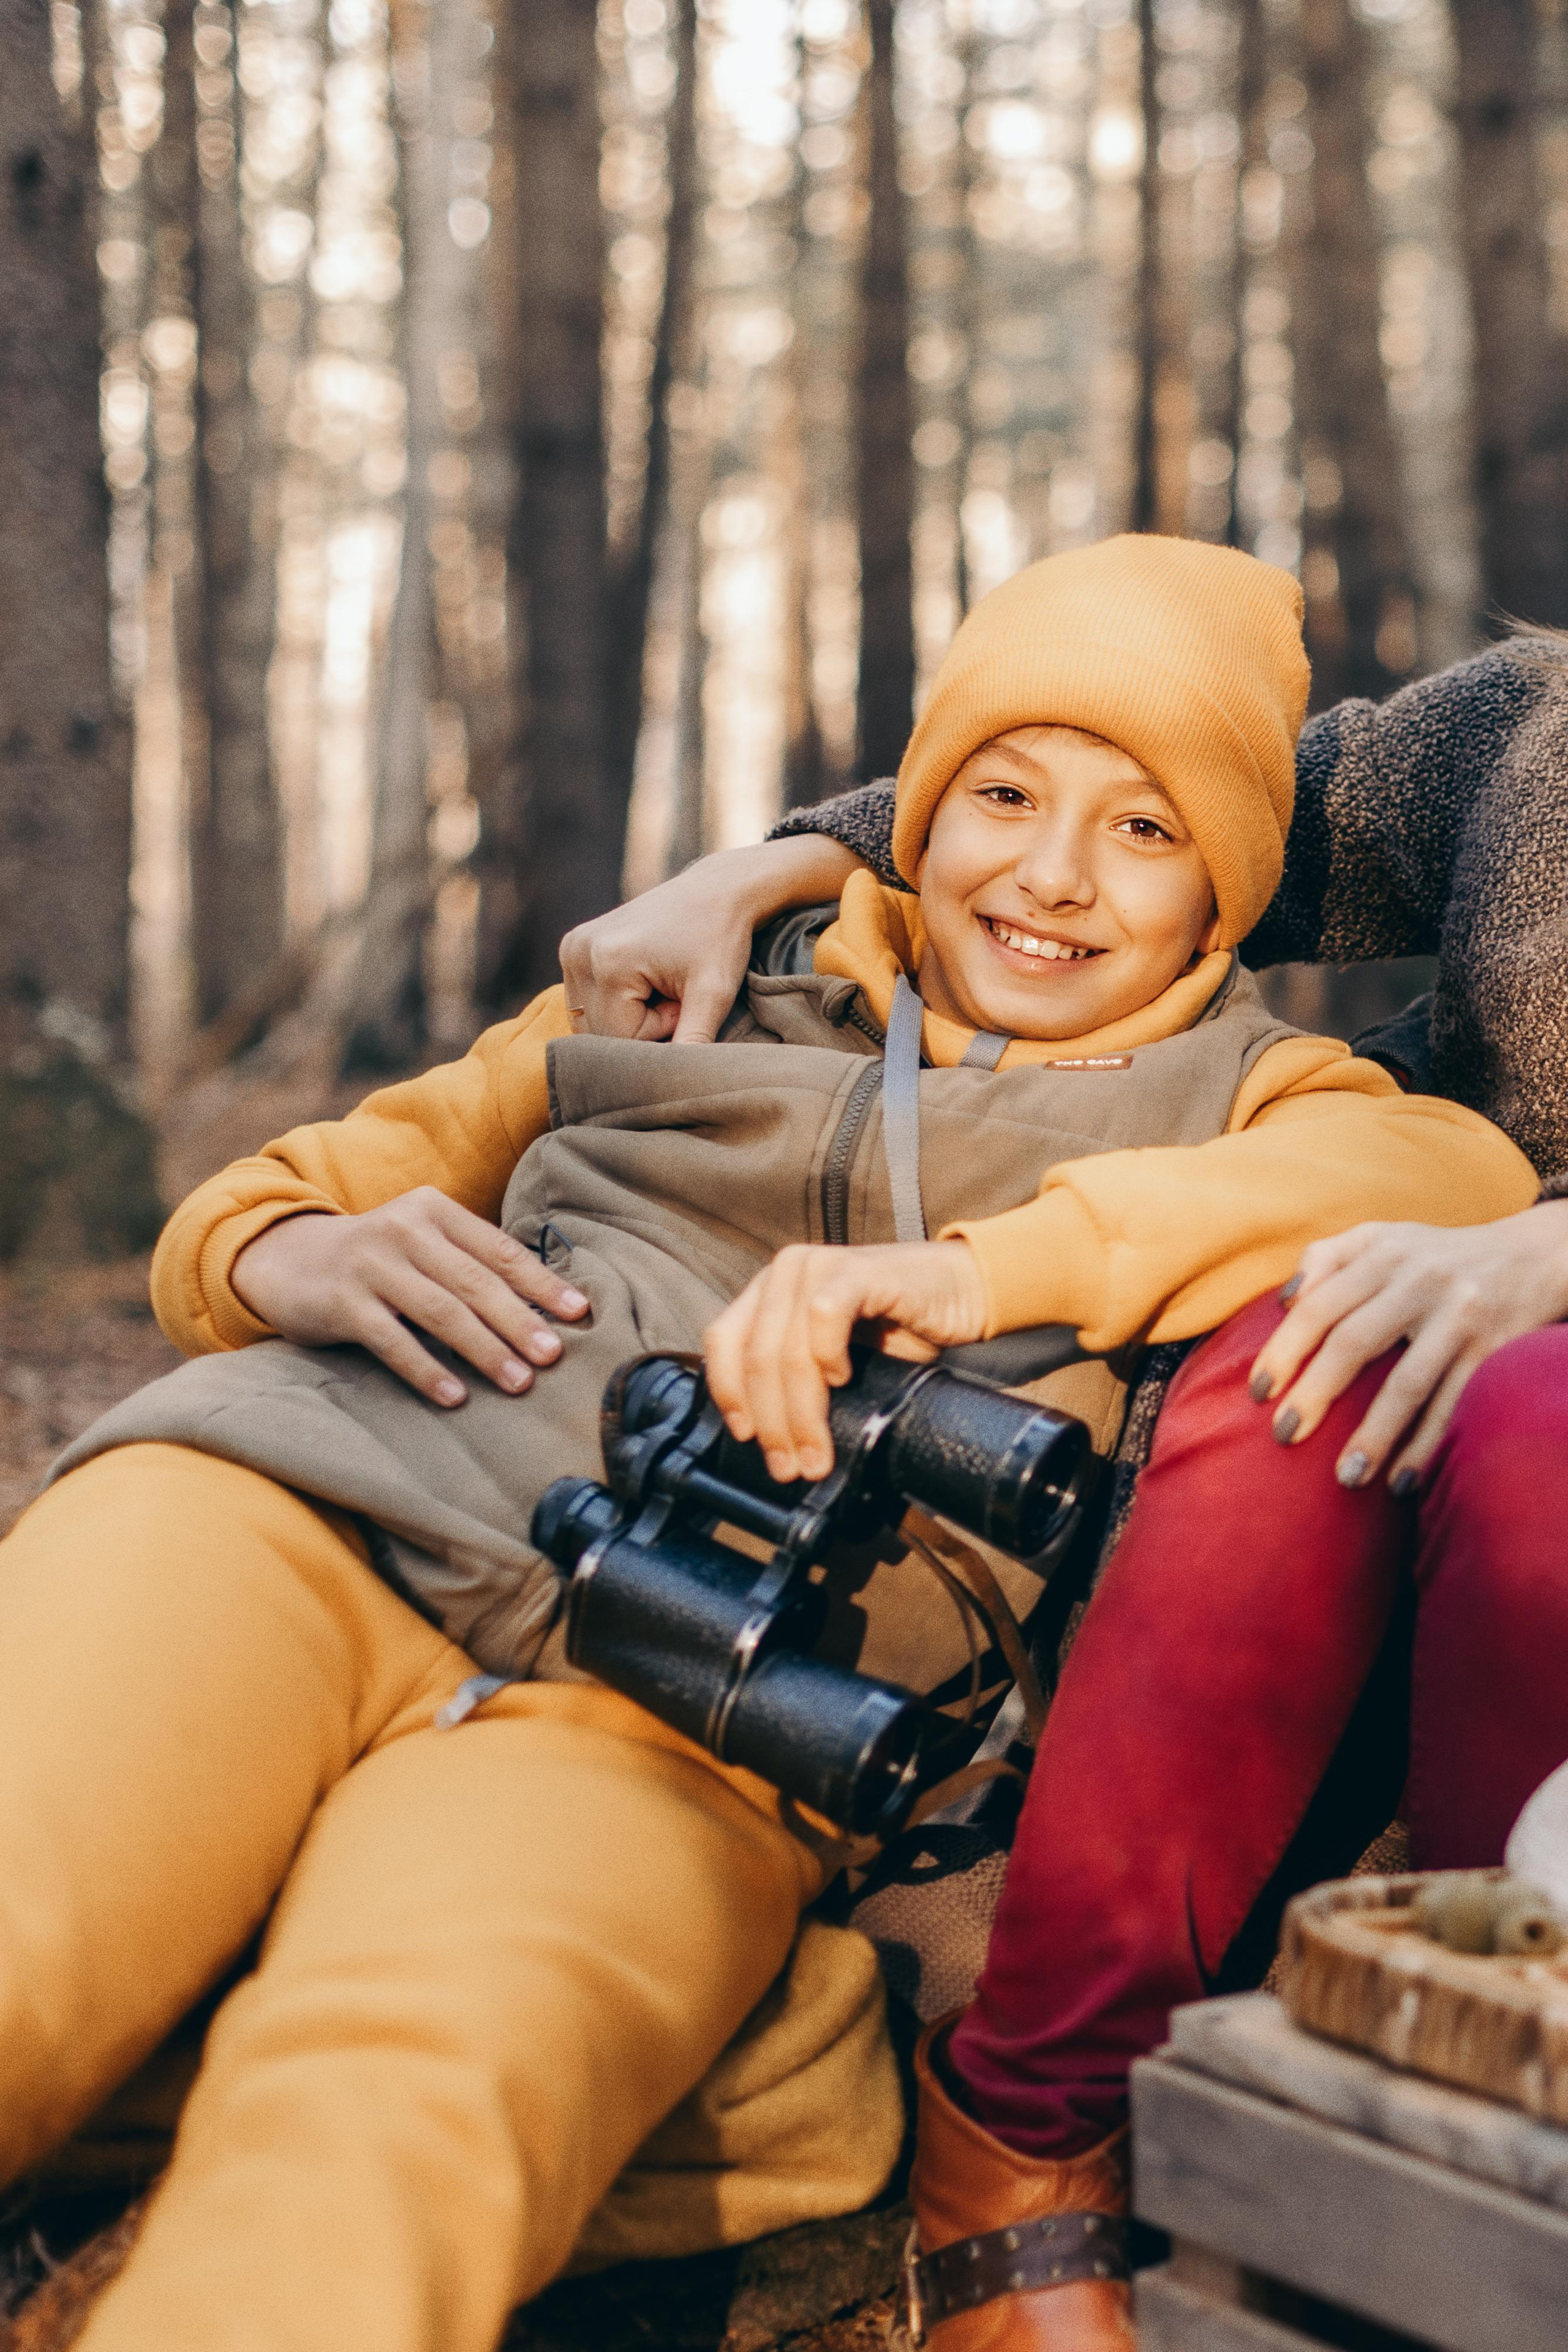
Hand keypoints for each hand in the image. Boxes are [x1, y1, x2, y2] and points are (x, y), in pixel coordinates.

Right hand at [231, 1189, 589, 1406]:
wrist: (288, 1261)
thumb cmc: (377, 1261)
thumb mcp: (422, 1244)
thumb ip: (470, 1263)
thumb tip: (544, 1308)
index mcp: (434, 1210)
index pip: (498, 1250)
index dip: (541, 1283)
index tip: (579, 1313)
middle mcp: (404, 1229)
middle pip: (475, 1282)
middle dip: (519, 1321)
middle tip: (553, 1355)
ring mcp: (371, 1265)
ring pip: (441, 1311)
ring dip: (484, 1349)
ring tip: (518, 1382)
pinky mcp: (342, 1303)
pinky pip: (393, 1342)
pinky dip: (428, 1370)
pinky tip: (456, 1396)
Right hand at [560, 836, 861, 1042]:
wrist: (718, 889)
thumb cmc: (721, 938)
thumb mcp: (714, 994)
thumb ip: (693, 1041)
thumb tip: (676, 1089)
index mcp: (607, 962)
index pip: (622, 1039)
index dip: (661, 1030)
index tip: (686, 998)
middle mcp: (579, 952)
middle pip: (600, 1032)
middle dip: (642, 1026)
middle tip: (676, 992)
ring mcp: (572, 947)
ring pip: (592, 1021)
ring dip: (629, 1016)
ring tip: (662, 983)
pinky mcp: (574, 947)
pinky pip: (589, 1001)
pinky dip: (617, 1002)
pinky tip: (645, 977)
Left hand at [703, 1239, 989, 1483]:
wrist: (963, 1290)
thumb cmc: (899, 1329)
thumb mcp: (834, 1357)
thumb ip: (798, 1379)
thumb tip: (773, 1443)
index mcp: (769, 1291)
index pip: (722, 1341)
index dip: (728, 1394)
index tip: (747, 1439)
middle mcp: (785, 1272)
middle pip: (756, 1357)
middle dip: (772, 1422)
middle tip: (791, 1467)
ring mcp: (819, 1265)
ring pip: (788, 1348)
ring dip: (801, 1412)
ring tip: (817, 1452)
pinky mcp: (858, 1269)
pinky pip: (825, 1316)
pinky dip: (828, 1356)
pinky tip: (844, 1380)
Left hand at [1248, 1202, 1567, 1488]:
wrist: (1531, 1255)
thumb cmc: (1434, 1256)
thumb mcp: (1381, 1237)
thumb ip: (1327, 1257)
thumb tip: (1285, 1301)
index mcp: (1382, 1254)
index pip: (1319, 1305)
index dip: (1284, 1350)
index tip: (1257, 1393)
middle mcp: (1419, 1281)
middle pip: (1354, 1343)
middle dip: (1315, 1394)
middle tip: (1284, 1437)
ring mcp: (1459, 1316)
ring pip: (1408, 1383)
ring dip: (1374, 1435)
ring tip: (1346, 1478)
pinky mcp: (1492, 1349)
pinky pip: (1453, 1404)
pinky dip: (1426, 1444)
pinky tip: (1401, 1481)